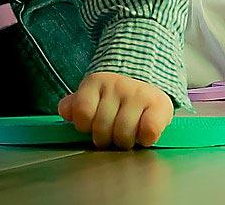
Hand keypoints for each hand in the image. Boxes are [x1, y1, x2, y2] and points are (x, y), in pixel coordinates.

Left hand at [56, 72, 173, 149]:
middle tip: (111, 135)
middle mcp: (117, 84)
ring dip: (124, 141)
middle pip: (102, 127)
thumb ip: (76, 105)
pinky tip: (142, 134)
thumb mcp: (92, 97)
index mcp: (96, 82)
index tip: (92, 126)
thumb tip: (65, 112)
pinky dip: (145, 139)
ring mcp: (138, 93)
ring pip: (123, 132)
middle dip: (105, 138)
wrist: (148, 84)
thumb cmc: (115, 99)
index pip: (82, 112)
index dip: (85, 126)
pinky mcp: (159, 104)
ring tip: (126, 136)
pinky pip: (148, 131)